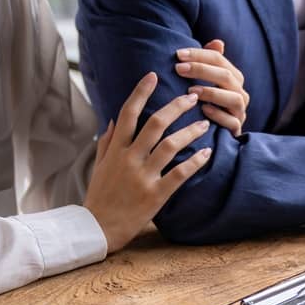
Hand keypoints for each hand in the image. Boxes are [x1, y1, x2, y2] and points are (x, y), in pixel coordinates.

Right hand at [85, 72, 211, 252]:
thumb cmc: (99, 196)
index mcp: (115, 149)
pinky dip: (195, 161)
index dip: (140, 92)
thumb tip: (114, 120)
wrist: (98, 228)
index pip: (128, 113)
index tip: (152, 75)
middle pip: (155, 124)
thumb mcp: (98, 166)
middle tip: (191, 97)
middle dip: (176, 106)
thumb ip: (107, 142)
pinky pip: (180, 174)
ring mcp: (143, 176)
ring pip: (171, 145)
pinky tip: (207, 153)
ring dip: (190, 131)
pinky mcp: (156, 195)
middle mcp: (130, 159)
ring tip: (204, 123)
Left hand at [175, 39, 248, 136]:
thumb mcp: (205, 81)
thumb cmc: (206, 102)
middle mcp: (240, 93)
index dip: (199, 54)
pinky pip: (232, 122)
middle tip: (179, 69)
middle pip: (226, 76)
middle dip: (202, 70)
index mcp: (233, 77)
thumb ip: (210, 61)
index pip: (219, 59)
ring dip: (212, 92)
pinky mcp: (237, 129)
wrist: (213, 135)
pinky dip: (218, 115)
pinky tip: (203, 110)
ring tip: (191, 91)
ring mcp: (240, 111)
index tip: (177, 54)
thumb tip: (217, 42)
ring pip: (234, 98)